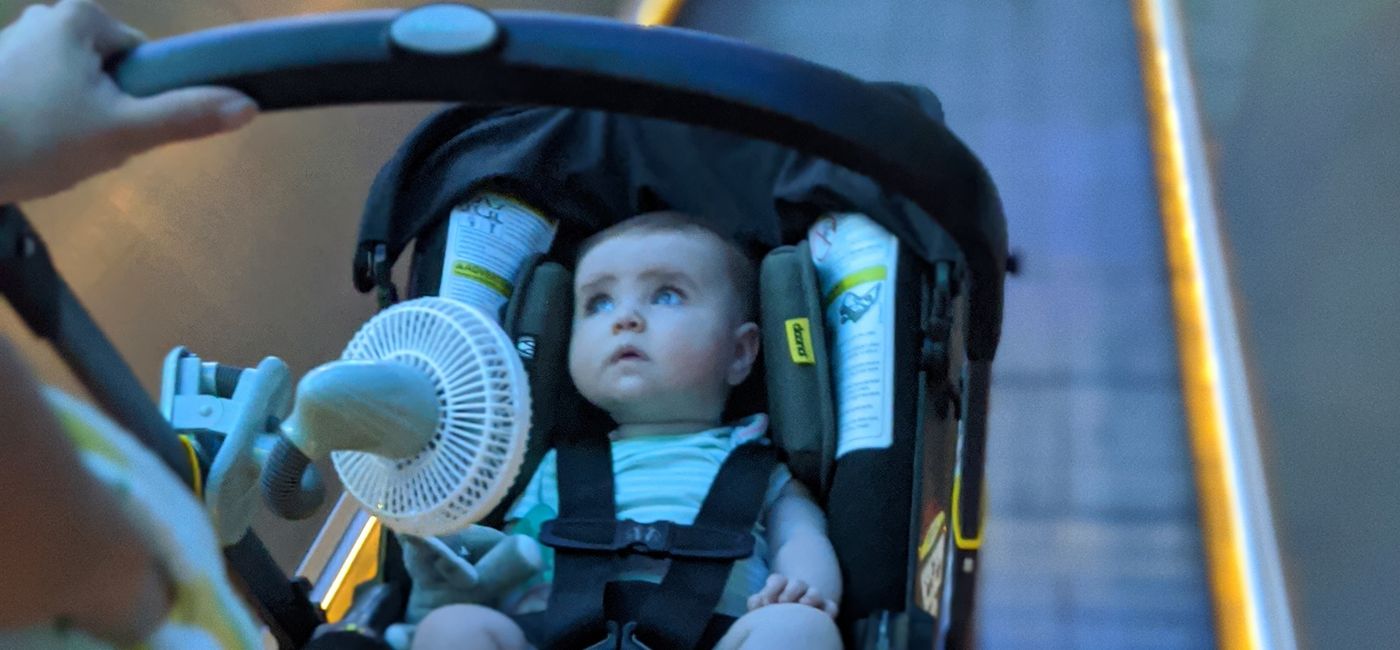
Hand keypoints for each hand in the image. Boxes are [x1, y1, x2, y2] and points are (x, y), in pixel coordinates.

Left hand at [0, 0, 256, 202]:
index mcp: (82, 17)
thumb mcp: (121, 133)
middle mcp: (46, 15)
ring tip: (52, 151)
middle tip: (86, 146)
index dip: (144, 98)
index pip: (143, 56)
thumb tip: (249, 106)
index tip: (122, 129)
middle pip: (108, 71)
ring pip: (73, 86)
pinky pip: (37, 94)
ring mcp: (11, 41)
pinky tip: (25, 147)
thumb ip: (184, 117)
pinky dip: (38, 122)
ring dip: (72, 121)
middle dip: (106, 111)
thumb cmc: (34, 138)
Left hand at [746, 573, 838, 617]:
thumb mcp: (763, 604)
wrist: (793, 614)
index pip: (777, 580)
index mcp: (782, 585)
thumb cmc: (774, 609)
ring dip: (809, 597)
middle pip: (797, 583)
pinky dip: (829, 610)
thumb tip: (756, 602)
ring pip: (814, 592)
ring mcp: (813, 597)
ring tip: (802, 604)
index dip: (772, 588)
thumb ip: (757, 602)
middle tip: (782, 603)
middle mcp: (799, 588)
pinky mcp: (825, 608)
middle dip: (790, 591)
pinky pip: (831, 607)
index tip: (766, 601)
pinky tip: (823, 617)